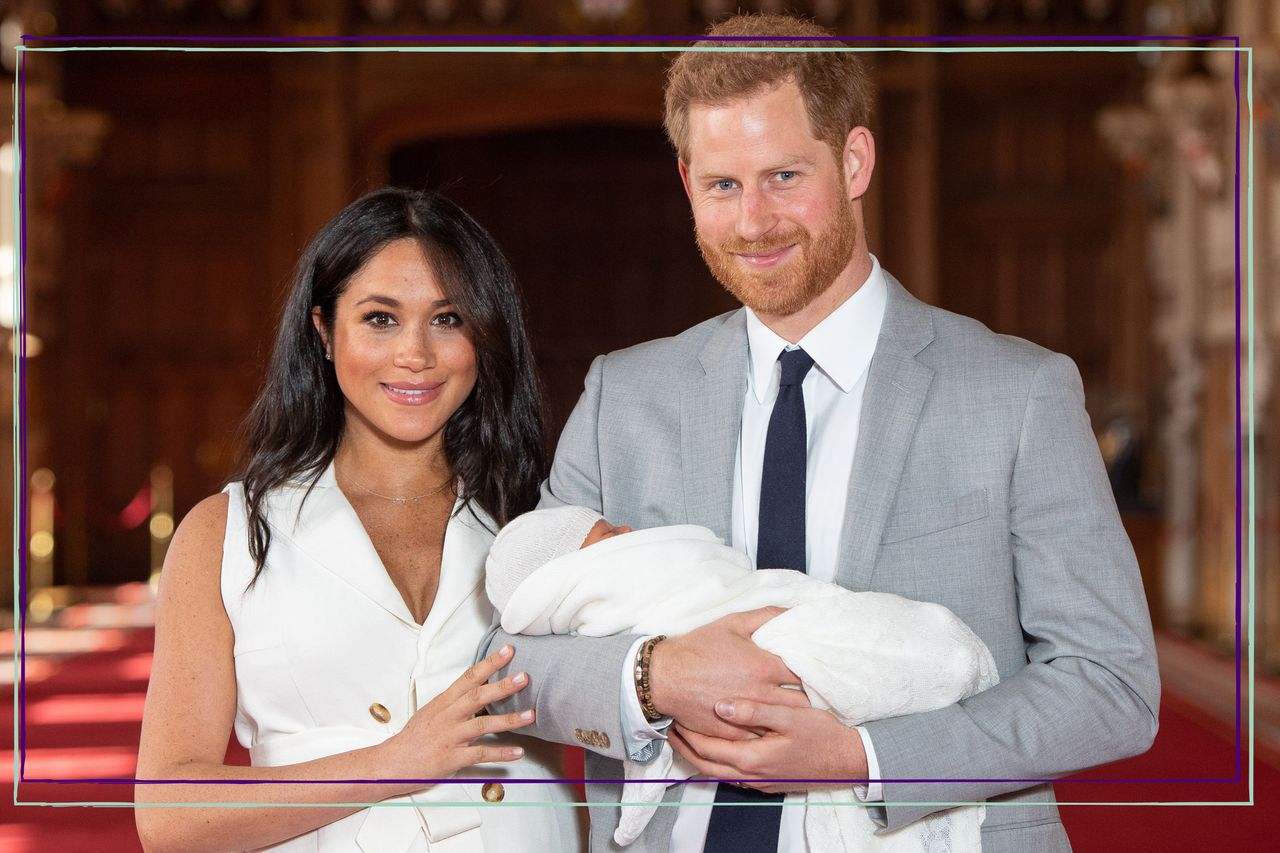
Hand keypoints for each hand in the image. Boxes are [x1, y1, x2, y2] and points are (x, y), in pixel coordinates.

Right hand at [380, 644, 532, 778]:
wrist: (391, 764)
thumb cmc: (414, 738)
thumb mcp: (432, 712)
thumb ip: (455, 701)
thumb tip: (479, 688)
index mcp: (443, 702)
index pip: (468, 677)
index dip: (489, 663)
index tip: (508, 651)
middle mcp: (447, 717)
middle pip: (477, 696)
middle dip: (502, 686)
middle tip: (524, 677)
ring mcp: (450, 737)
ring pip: (482, 725)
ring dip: (509, 720)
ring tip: (530, 715)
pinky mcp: (451, 758)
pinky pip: (480, 754)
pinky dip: (500, 753)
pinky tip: (518, 751)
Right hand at [648, 607, 808, 740]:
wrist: (664, 677)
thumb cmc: (698, 648)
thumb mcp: (733, 623)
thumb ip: (767, 616)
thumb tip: (794, 613)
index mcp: (764, 667)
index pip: (806, 674)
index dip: (816, 673)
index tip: (820, 672)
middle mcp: (760, 694)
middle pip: (802, 703)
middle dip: (811, 699)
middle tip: (816, 695)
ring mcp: (748, 717)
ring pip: (785, 723)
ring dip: (794, 718)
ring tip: (802, 714)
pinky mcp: (735, 734)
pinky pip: (763, 737)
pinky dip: (772, 732)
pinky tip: (776, 727)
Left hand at [668, 698, 867, 793]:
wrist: (847, 761)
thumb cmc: (822, 736)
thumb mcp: (790, 716)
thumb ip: (755, 711)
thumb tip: (721, 706)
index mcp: (752, 758)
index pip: (706, 748)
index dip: (687, 733)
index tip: (674, 714)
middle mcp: (750, 775)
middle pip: (704, 765)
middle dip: (684, 746)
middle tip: (670, 726)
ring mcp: (758, 782)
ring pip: (715, 773)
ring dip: (697, 755)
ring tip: (685, 735)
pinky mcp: (765, 782)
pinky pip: (729, 774)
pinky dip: (715, 761)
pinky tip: (715, 747)